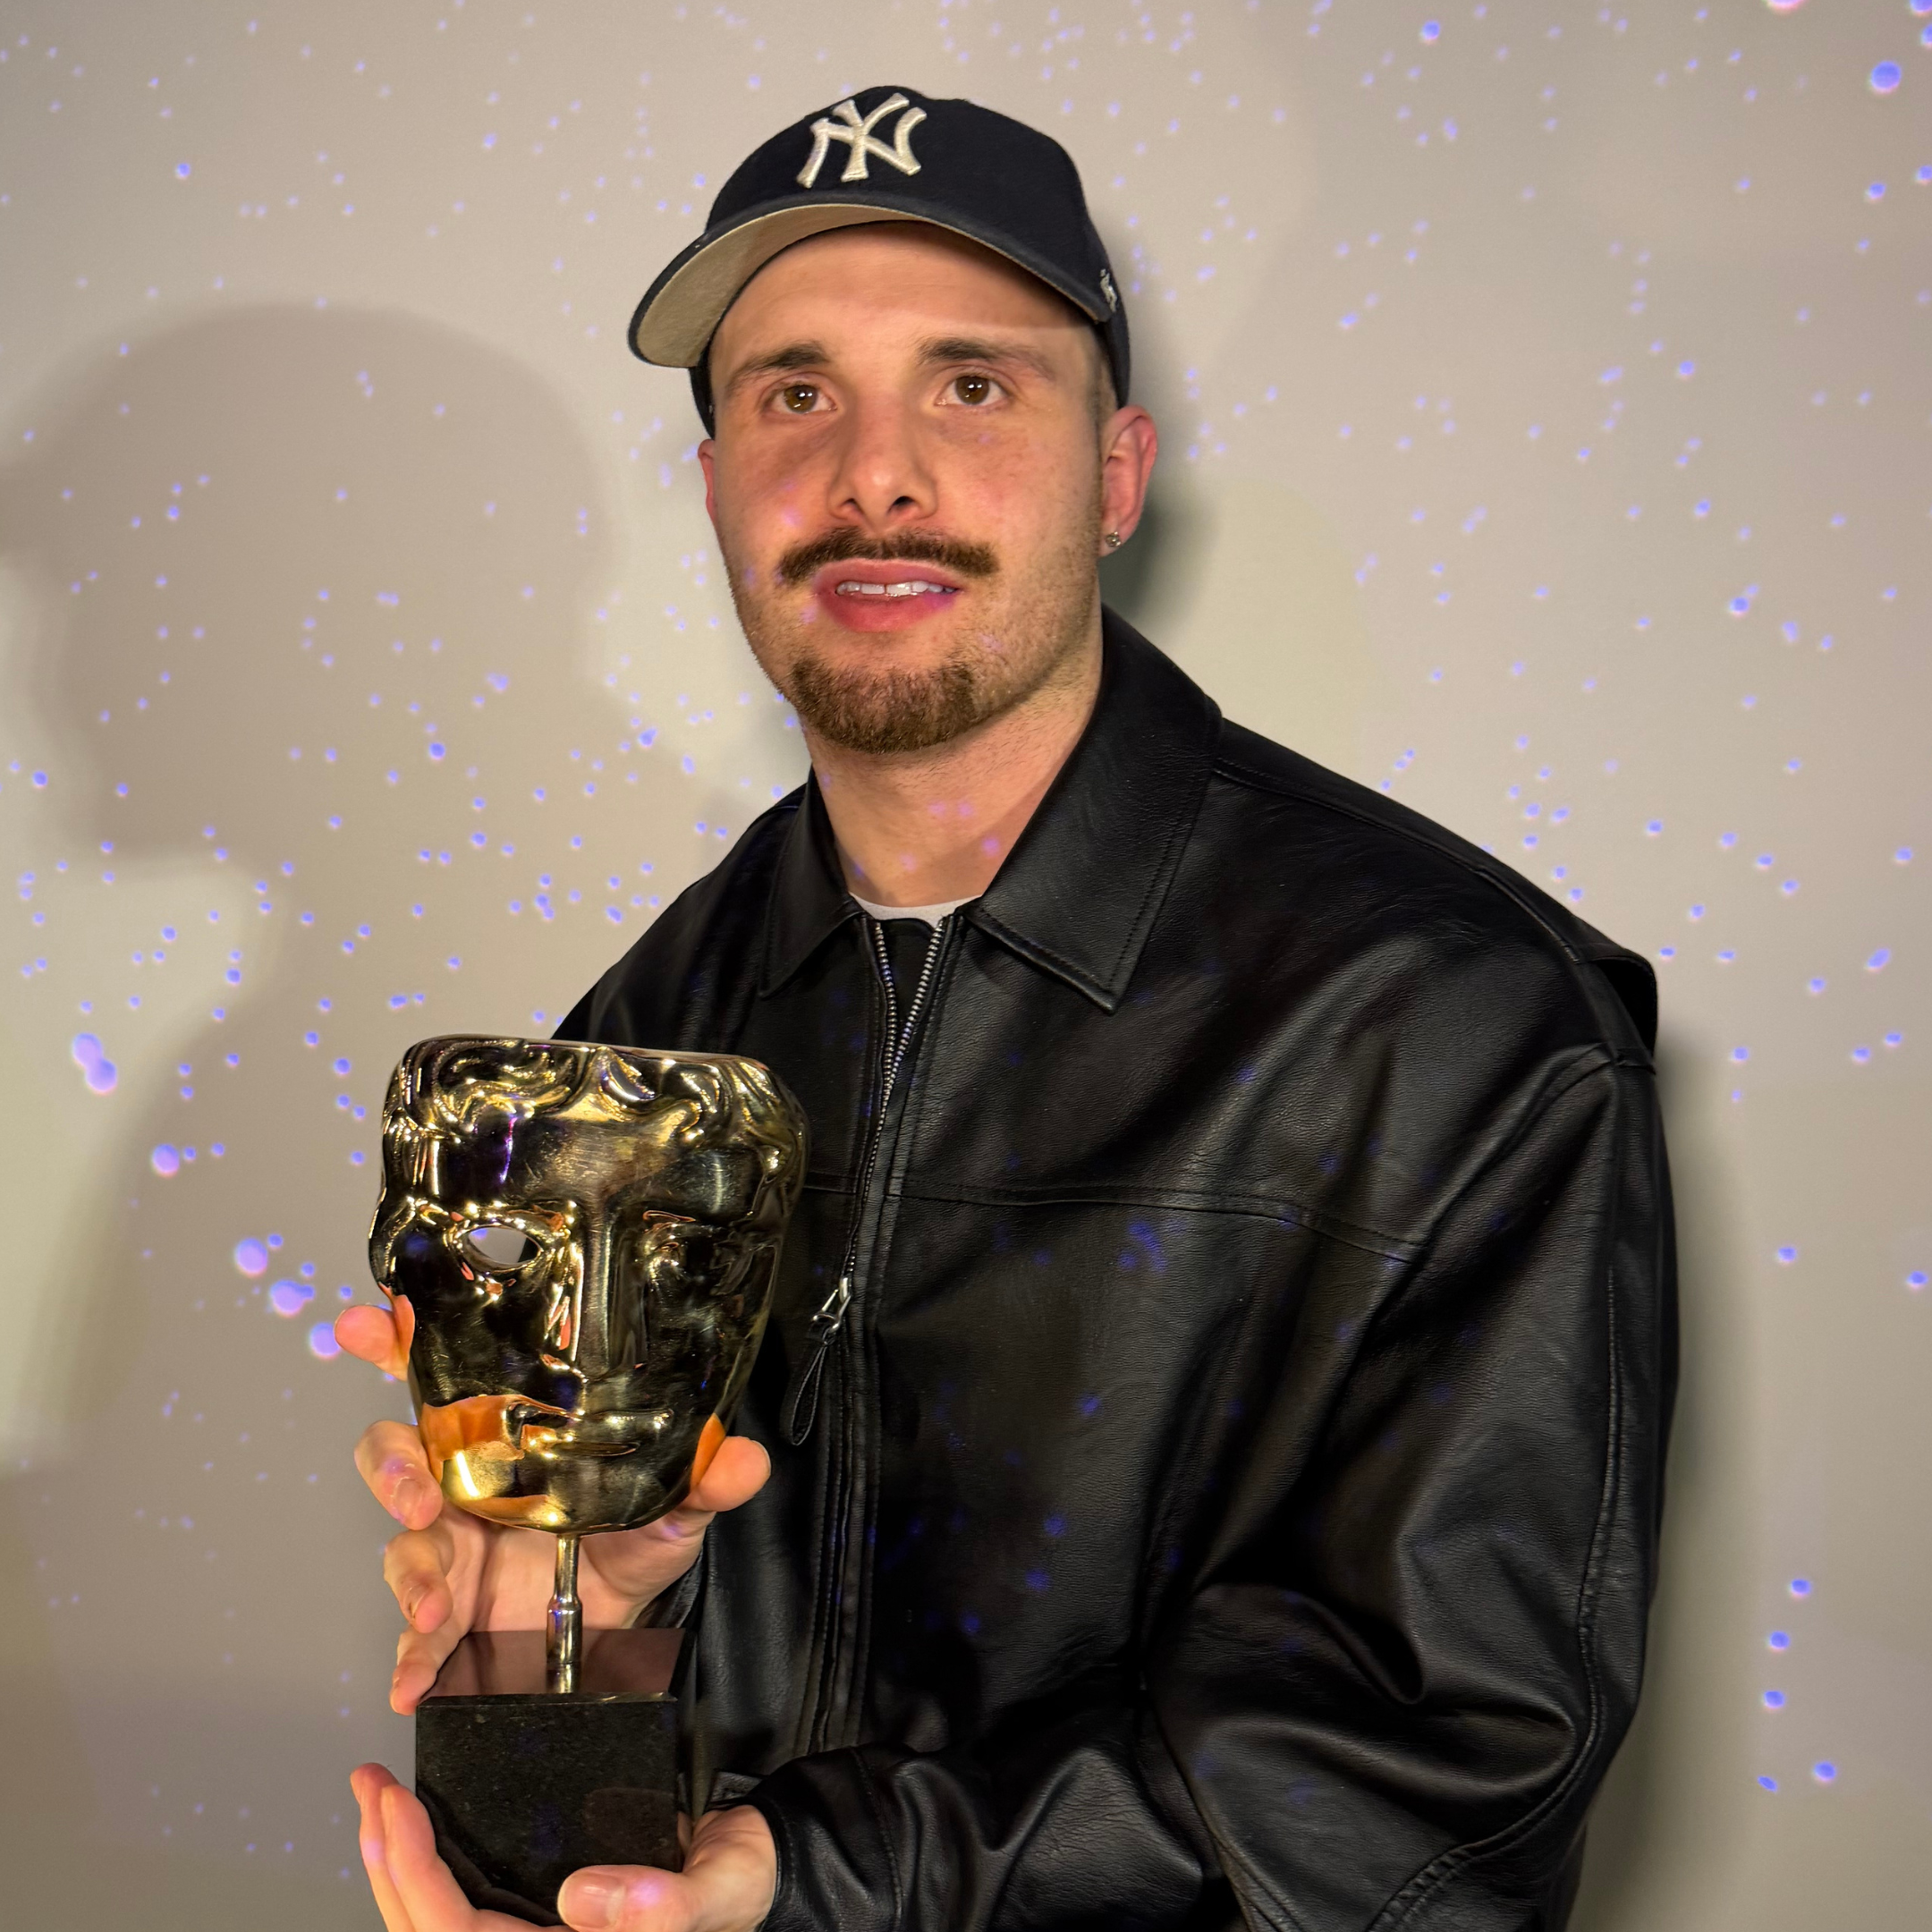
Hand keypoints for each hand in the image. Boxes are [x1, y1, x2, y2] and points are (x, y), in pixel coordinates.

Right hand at [337, 1303, 770, 1712]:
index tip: (372, 1324)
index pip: (445, 1380)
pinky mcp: (448, 1615)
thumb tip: (745, 1459)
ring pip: (401, 1544)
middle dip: (393, 1468)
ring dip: (410, 1573)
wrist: (621, 1634)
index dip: (401, 1346)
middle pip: (396, 1453)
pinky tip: (412, 1680)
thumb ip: (700, 1481)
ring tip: (434, 1605)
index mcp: (506, 1440)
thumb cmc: (629, 1547)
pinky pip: (413, 1635)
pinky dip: (409, 1659)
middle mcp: (464, 1485)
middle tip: (418, 1493)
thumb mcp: (670, 1510)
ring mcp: (449, 1550)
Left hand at [351, 1764, 776, 1930]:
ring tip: (377, 1800)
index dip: (414, 1878)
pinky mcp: (539, 1909)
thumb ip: (661, 1906)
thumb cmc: (740, 1887)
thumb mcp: (715, 1892)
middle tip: (368, 1789)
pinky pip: (465, 1897)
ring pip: (436, 1917)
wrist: (762, 1870)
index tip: (394, 1811)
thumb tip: (582, 1898)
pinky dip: (431, 1857)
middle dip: (386, 1859)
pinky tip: (420, 1823)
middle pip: (428, 1930)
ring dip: (397, 1858)